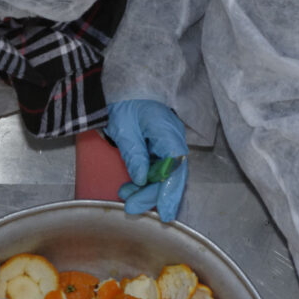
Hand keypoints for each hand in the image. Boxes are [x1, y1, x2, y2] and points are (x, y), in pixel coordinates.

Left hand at [110, 99, 188, 220]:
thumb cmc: (124, 104)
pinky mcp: (161, 147)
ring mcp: (169, 143)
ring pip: (167, 174)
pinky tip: (132, 189)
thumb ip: (134, 153)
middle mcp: (174, 138)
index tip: (162, 210)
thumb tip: (141, 179)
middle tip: (135, 209)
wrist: (123, 88)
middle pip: (174, 173)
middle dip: (157, 195)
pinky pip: (160, 169)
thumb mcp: (123, 127)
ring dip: (149, 190)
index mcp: (167, 129)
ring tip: (128, 200)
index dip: (170, 189)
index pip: (175, 163)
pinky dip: (147, 181)